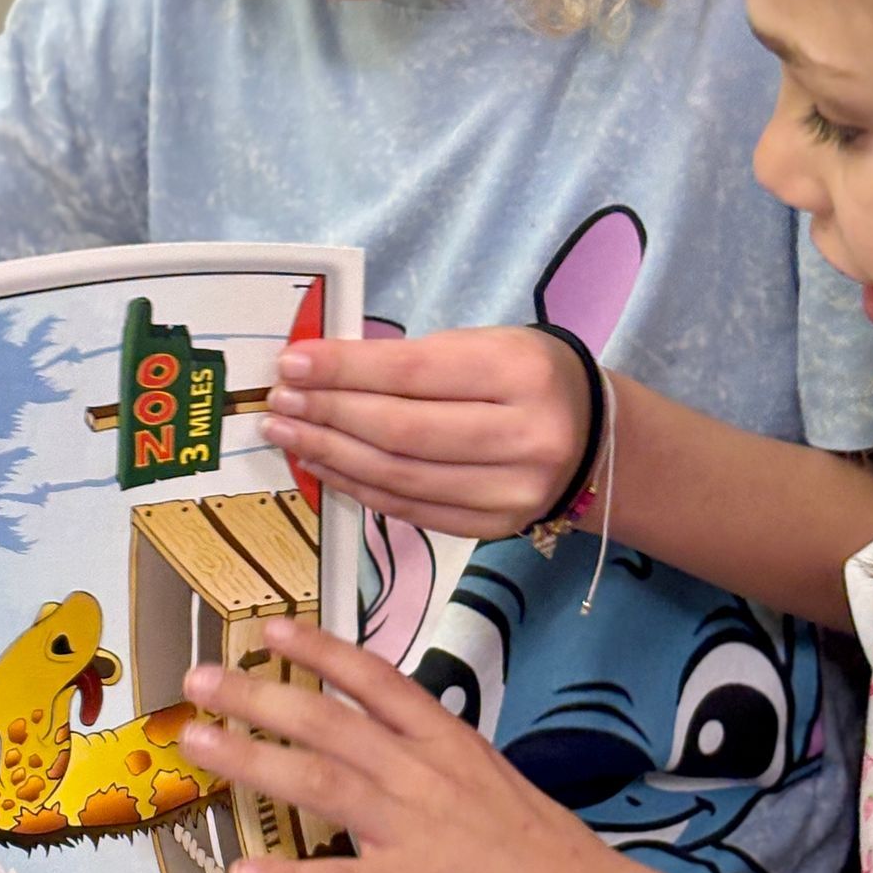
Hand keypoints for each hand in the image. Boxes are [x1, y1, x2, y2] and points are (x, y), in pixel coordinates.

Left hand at [179, 619, 632, 872]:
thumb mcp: (493, 781)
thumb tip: (390, 751)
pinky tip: (242, 872)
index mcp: (448, 742)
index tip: (269, 630)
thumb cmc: (547, 851)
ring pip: (318, 781)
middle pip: (328, 722)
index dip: (319, 650)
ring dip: (252, 759)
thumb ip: (438, 763)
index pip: (375, 680)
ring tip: (199, 742)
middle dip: (258, 696)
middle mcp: (422, 773)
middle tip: (200, 681)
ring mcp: (412, 828)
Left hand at [263, 326, 591, 537]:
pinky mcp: (496, 527)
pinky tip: (325, 466)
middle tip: (279, 404)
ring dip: (332, 456)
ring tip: (289, 433)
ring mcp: (514, 491)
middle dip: (329, 416)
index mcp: (521, 373)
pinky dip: (360, 488)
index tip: (292, 364)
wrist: (593, 437)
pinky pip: (411, 510)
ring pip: (400, 476)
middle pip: (402, 431)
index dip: (346, 370)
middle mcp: (526, 437)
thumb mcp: (484, 345)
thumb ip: (413, 359)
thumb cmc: (525, 376)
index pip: (415, 373)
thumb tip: (322, 372)